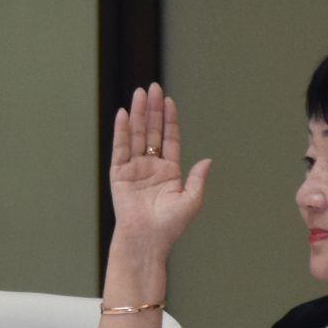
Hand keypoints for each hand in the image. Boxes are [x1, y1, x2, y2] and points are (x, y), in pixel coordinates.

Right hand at [108, 85, 210, 260]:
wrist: (148, 240)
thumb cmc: (170, 225)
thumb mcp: (192, 200)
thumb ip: (198, 178)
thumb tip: (208, 159)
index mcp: (169, 172)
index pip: (169, 139)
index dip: (169, 120)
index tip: (169, 101)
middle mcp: (150, 167)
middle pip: (152, 131)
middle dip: (153, 110)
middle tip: (153, 88)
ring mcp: (134, 169)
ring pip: (137, 135)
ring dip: (139, 114)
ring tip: (140, 93)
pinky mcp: (119, 174)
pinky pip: (120, 148)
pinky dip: (122, 131)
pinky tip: (125, 114)